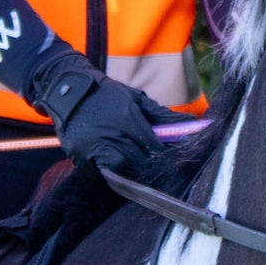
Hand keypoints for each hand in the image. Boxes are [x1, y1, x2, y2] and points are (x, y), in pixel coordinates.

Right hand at [25, 49, 171, 176]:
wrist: (69, 91)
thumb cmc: (107, 95)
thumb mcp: (137, 99)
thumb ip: (164, 116)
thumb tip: (196, 124)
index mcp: (127, 119)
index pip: (153, 148)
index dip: (165, 157)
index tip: (173, 160)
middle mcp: (111, 135)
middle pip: (139, 163)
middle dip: (150, 166)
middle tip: (158, 168)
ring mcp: (93, 148)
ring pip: (121, 171)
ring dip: (132, 171)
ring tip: (138, 167)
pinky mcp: (80, 157)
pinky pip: (101, 173)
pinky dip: (112, 172)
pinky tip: (118, 166)